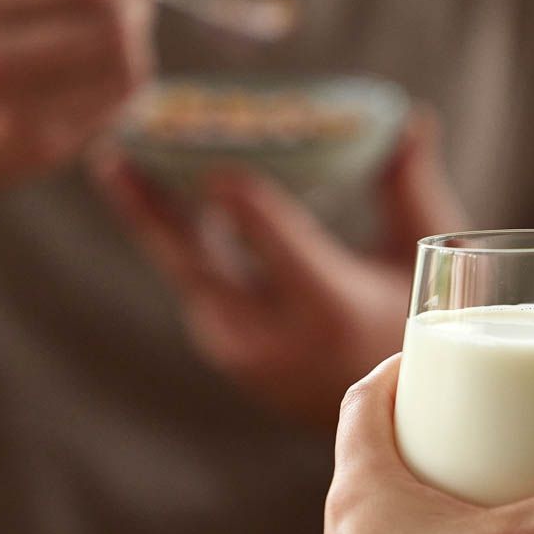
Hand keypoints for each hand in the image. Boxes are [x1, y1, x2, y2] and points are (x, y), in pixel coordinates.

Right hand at [0, 0, 156, 210]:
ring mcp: (14, 113)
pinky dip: (120, 88)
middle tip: (134, 0)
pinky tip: (105, 76)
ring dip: (134, 47)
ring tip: (121, 36)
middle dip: (136, 6)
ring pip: (125, 71)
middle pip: (114, 23)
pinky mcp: (37, 152)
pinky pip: (110, 111)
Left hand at [93, 110, 465, 426]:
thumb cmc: (413, 325)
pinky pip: (195, 287)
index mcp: (328, 308)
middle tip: (112, 152)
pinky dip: (181, 242)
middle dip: (149, 205)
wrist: (392, 416)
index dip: (235, 194)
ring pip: (187, 273)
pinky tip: (165, 198)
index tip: (207, 153)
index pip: (267, 239)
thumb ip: (409, 188)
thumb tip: (412, 118)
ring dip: (156, 217)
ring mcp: (243, 353)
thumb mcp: (420, 259)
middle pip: (196, 261)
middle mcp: (274, 337)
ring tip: (122, 163)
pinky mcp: (227, 354)